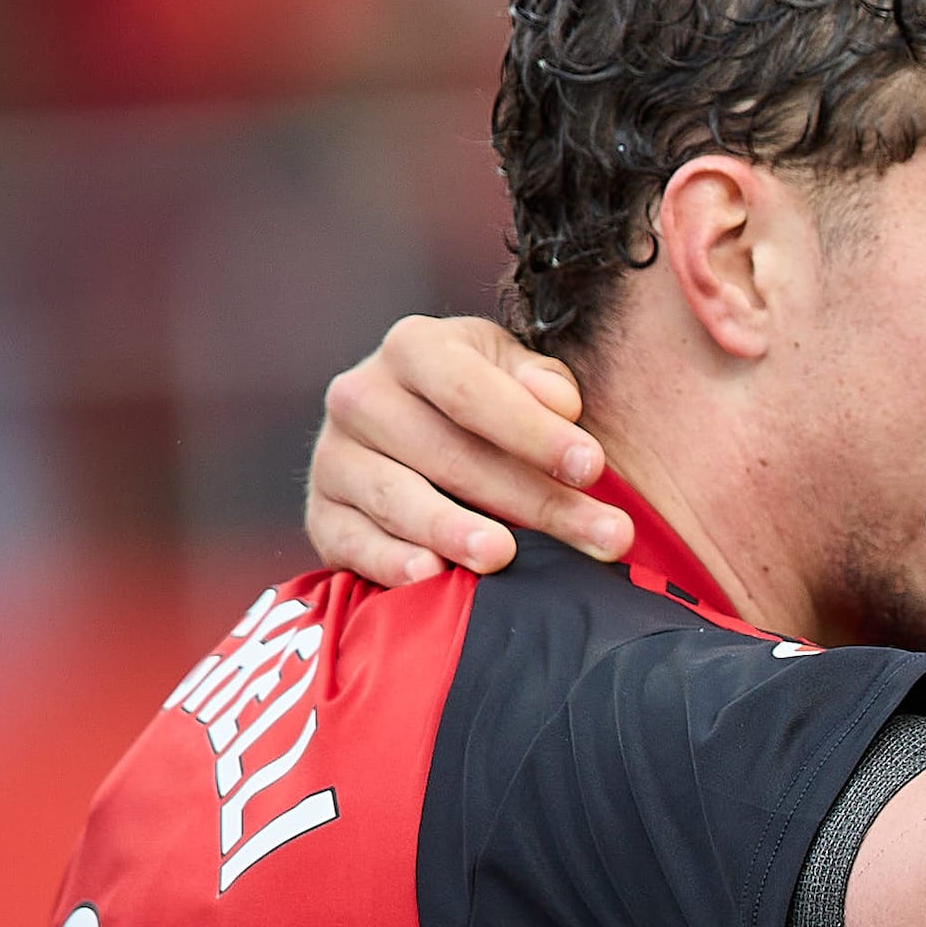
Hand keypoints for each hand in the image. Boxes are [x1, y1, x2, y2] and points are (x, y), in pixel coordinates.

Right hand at [307, 315, 633, 586]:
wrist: (416, 433)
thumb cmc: (486, 403)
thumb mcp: (516, 374)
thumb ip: (543, 382)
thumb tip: (558, 403)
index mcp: (414, 348)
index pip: (469, 389)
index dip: (532, 431)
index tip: (593, 467)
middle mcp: (360, 396)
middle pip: (448, 454)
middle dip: (534, 500)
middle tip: (603, 538)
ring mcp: (334, 457)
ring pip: (397, 498)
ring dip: (455, 531)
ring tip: (502, 557)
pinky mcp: (322, 514)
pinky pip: (351, 541)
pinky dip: (389, 561)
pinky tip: (430, 577)